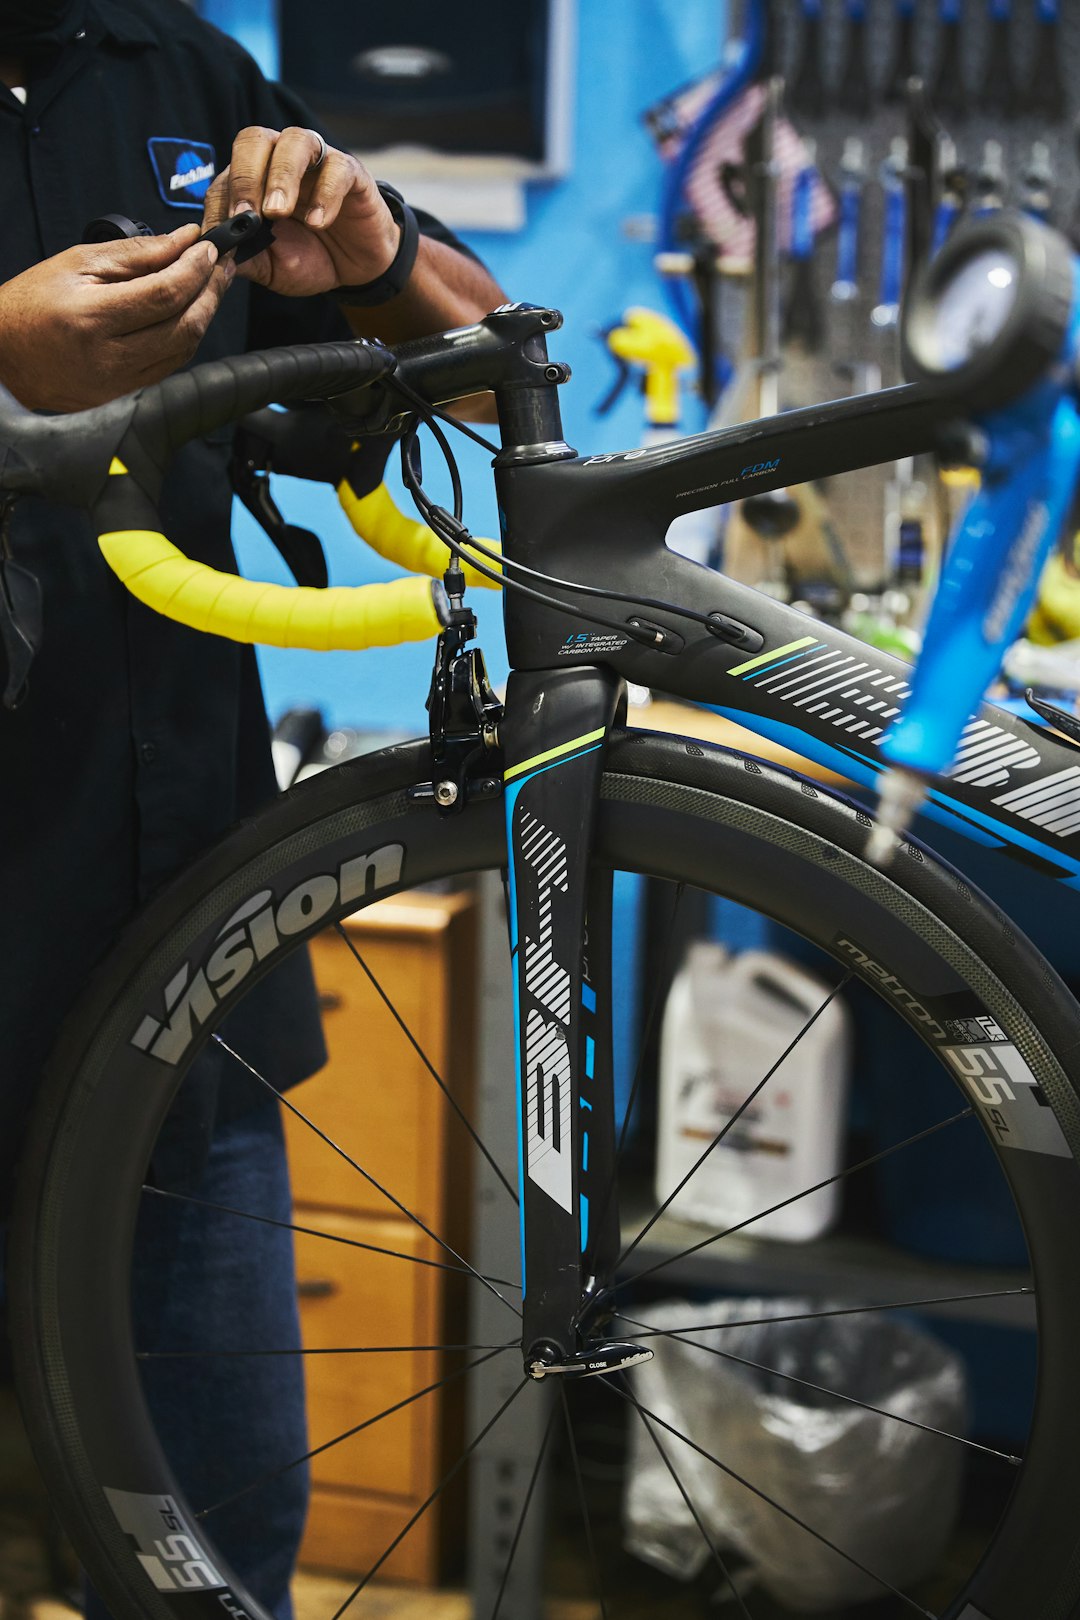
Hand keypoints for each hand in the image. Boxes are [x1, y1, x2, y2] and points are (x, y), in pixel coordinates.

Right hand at [0, 226, 232, 411]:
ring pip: (183, 349)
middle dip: (210, 292)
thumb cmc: (32, 303)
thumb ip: (136, 254)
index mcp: (93, 318)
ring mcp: (119, 383)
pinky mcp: (124, 395)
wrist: (5, 353)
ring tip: (210, 284)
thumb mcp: (78, 262)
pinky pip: (169, 365)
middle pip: (184, 326)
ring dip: (204, 315)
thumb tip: (182, 240)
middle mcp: (110, 357)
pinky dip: (186, 337)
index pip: (165, 294)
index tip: (208, 248)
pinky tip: (189, 313)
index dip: (195, 269)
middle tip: (221, 264)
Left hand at [201, 125, 400, 298]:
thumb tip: (212, 254)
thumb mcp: (270, 267)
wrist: (354, 270)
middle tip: (246, 215)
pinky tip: (317, 223)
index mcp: (254, 178)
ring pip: (294, 142)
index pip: (227, 175)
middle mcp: (281, 160)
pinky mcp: (351, 173)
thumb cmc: (308, 259)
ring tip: (277, 212)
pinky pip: (336, 169)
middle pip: (254, 140)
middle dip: (246, 177)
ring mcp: (317, 162)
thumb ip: (243, 257)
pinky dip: (325, 195)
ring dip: (281, 176)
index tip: (222, 235)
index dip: (222, 202)